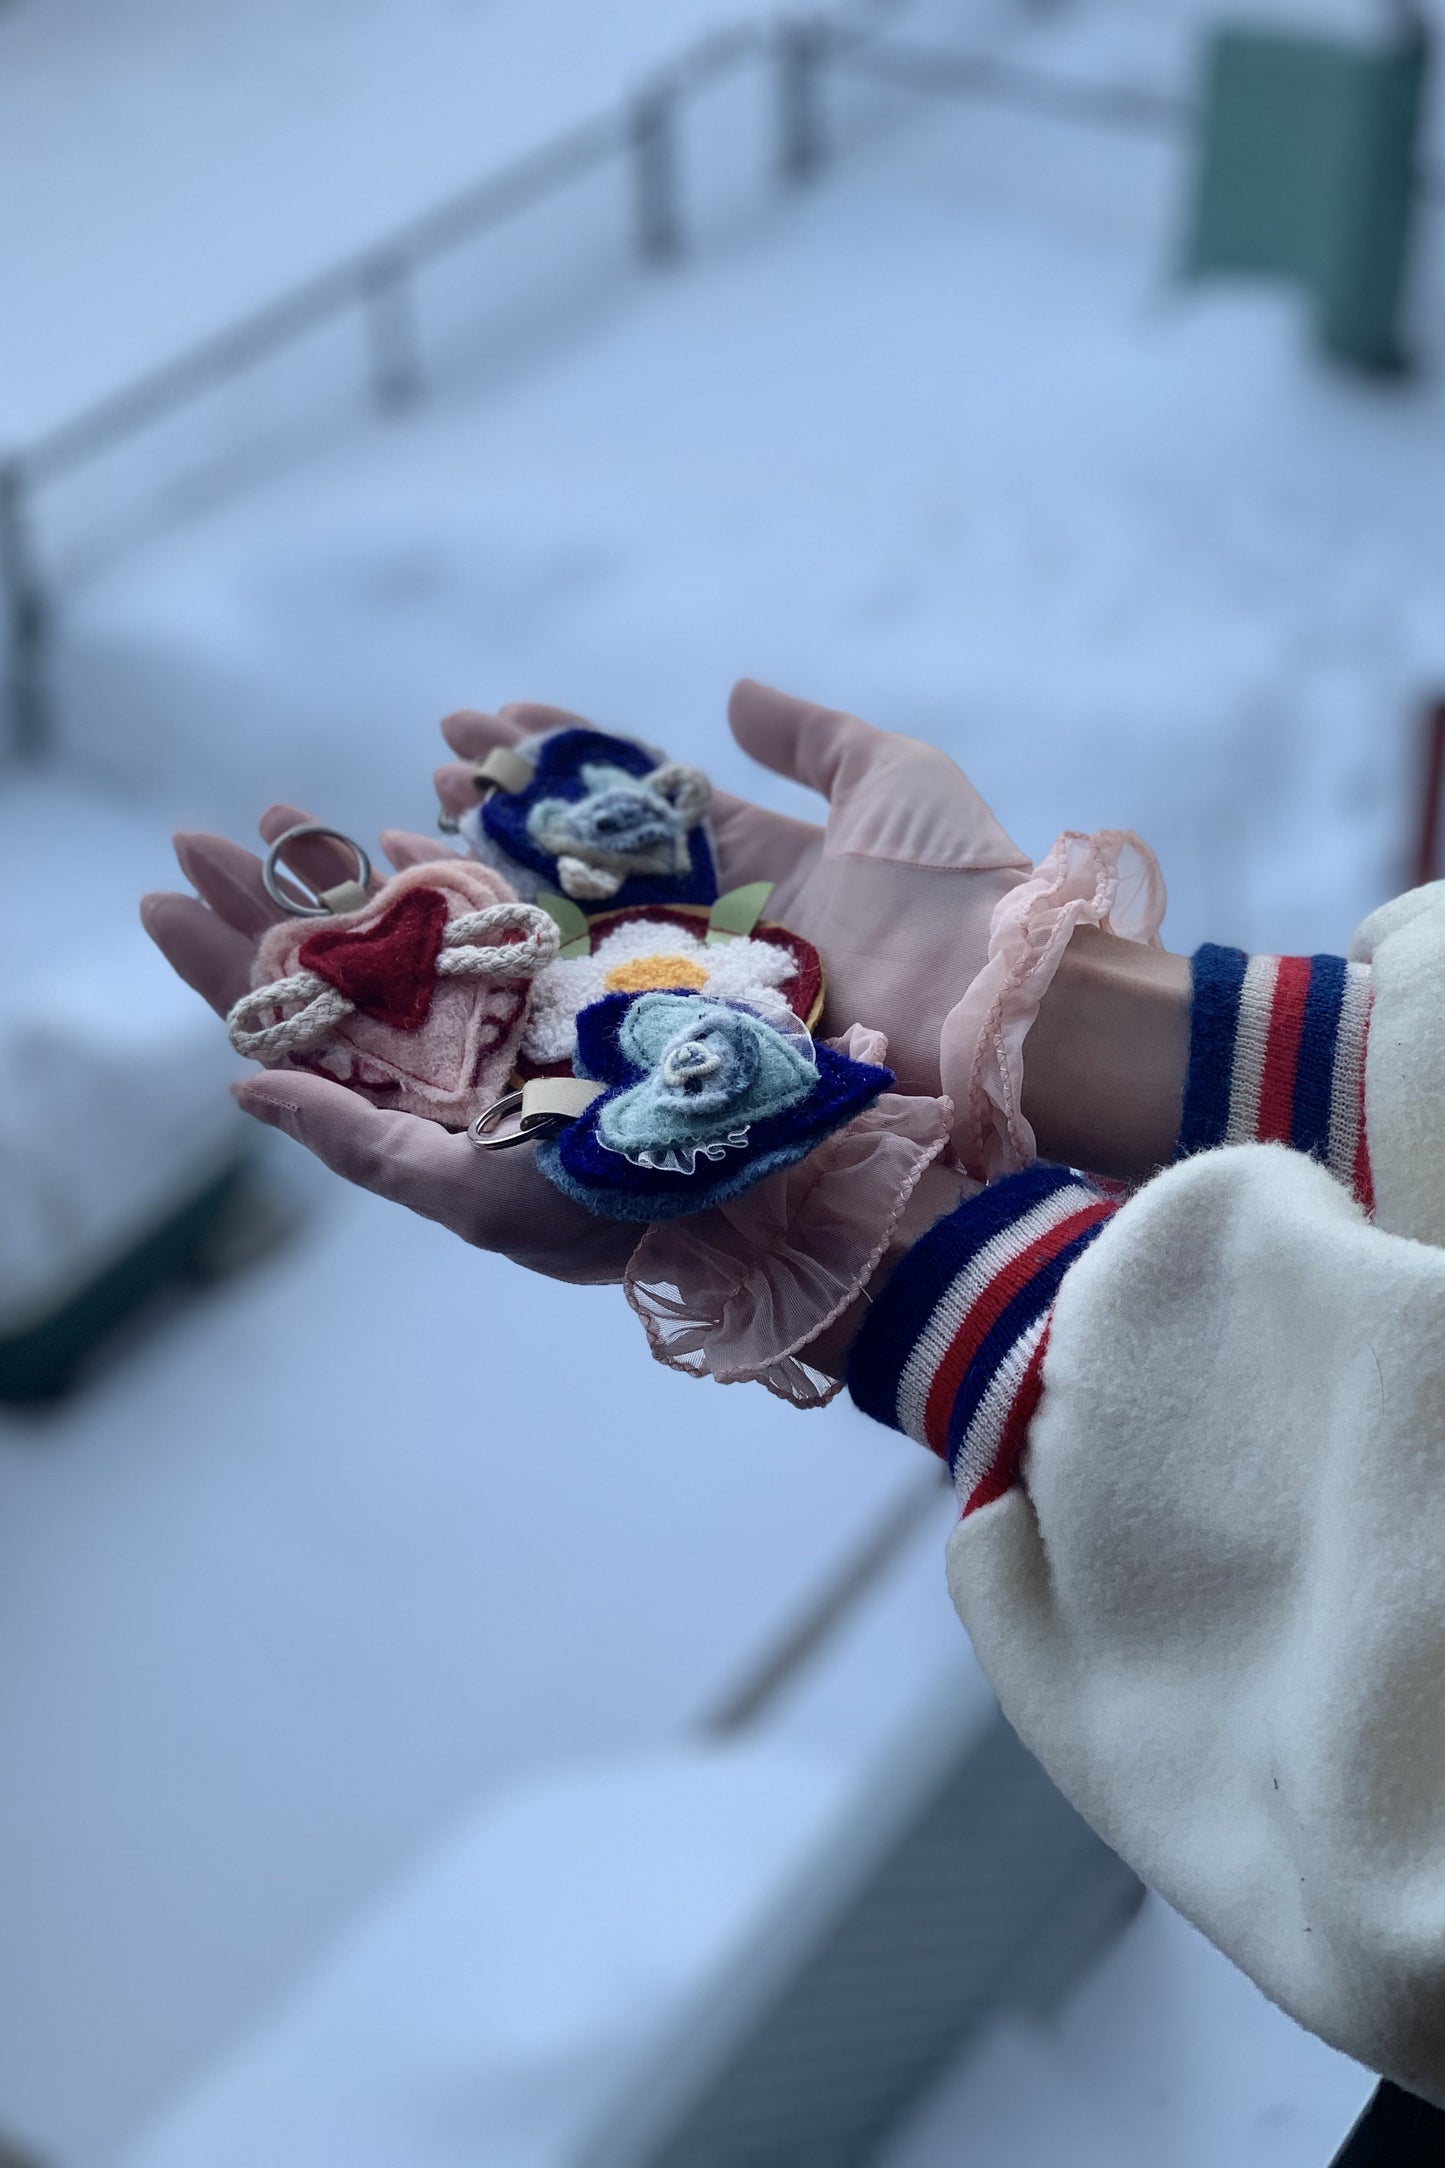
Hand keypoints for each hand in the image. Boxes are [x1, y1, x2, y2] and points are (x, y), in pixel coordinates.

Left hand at [141, 810, 635, 1284]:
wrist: (736, 1184)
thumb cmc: (595, 1214)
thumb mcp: (467, 1194)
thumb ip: (358, 1141)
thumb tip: (240, 1082)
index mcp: (402, 1104)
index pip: (290, 1029)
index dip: (222, 967)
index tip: (159, 902)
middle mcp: (439, 1050)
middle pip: (327, 962)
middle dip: (262, 897)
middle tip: (194, 837)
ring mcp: (499, 1002)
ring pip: (397, 925)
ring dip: (336, 869)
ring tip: (275, 816)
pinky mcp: (566, 966)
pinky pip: (492, 906)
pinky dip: (448, 867)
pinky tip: (406, 834)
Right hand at [435, 681, 1033, 1102]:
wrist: (997, 1000)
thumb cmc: (958, 884)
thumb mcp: (891, 777)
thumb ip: (809, 737)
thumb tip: (734, 692)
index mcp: (760, 850)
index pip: (638, 795)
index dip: (563, 758)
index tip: (488, 723)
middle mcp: (717, 916)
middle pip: (590, 856)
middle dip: (507, 814)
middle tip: (431, 776)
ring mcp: (700, 978)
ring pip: (579, 920)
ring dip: (497, 877)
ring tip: (417, 834)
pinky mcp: (694, 1032)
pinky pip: (601, 991)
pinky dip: (532, 962)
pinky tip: (464, 925)